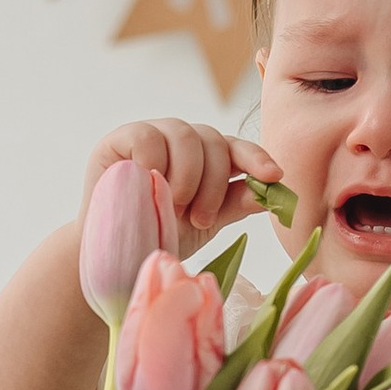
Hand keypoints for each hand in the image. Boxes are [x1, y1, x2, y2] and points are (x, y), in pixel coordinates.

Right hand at [82, 118, 278, 252]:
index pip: (237, 148)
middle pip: (213, 140)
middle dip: (213, 182)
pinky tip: (151, 183)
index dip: (256, 158)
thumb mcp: (206, 223)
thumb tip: (271, 191)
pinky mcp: (120, 139)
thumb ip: (235, 203)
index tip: (274, 176)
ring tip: (174, 206)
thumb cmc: (161, 235)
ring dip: (186, 175)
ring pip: (184, 135)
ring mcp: (152, 135)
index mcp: (206, 157)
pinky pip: (148, 136)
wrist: (116, 255)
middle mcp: (182, 141)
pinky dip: (154, 160)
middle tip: (200, 218)